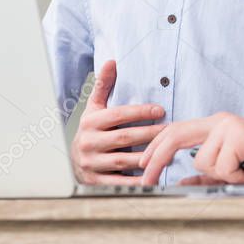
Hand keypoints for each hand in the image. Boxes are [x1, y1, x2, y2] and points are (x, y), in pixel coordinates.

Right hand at [70, 60, 165, 184]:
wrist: (73, 161)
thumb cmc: (91, 130)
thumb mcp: (94, 108)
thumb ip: (103, 85)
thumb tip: (112, 61)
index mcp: (89, 122)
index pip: (118, 114)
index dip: (141, 112)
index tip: (161, 110)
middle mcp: (88, 142)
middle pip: (124, 137)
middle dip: (150, 133)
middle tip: (170, 130)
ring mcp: (90, 163)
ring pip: (124, 160)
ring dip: (148, 156)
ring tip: (167, 150)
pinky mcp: (95, 181)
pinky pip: (119, 181)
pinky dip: (137, 180)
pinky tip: (154, 175)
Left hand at [138, 112, 243, 185]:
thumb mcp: (234, 171)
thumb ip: (208, 174)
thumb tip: (181, 179)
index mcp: (216, 126)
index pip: (176, 131)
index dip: (155, 147)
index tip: (141, 167)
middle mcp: (220, 121)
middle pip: (176, 135)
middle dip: (156, 158)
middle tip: (144, 180)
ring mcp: (230, 125)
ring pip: (203, 160)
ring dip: (223, 175)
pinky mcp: (240, 134)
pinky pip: (223, 166)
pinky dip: (237, 176)